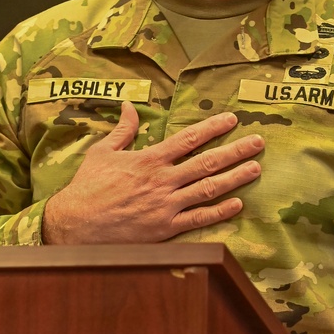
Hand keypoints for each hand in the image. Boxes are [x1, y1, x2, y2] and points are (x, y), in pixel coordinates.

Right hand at [42, 100, 262, 244]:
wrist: (75, 225)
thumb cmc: (87, 188)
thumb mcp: (102, 152)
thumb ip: (122, 130)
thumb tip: (127, 104)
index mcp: (149, 159)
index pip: (188, 139)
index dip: (213, 128)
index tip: (232, 120)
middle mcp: (162, 180)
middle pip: (207, 162)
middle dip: (235, 151)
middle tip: (258, 142)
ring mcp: (166, 205)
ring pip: (208, 189)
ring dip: (235, 178)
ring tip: (256, 169)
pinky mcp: (165, 228)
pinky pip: (198, 219)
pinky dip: (219, 212)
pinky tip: (237, 204)